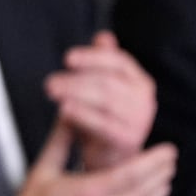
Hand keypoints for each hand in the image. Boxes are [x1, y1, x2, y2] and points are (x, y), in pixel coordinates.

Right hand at [0, 123, 175, 195]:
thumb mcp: (42, 170)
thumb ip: (60, 141)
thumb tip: (69, 114)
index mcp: (86, 192)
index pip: (131, 175)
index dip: (153, 161)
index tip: (167, 150)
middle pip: (143, 193)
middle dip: (160, 175)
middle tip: (171, 161)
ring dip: (157, 195)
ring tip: (165, 179)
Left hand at [45, 32, 155, 169]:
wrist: (112, 159)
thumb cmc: (105, 118)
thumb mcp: (103, 87)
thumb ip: (102, 62)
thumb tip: (104, 37)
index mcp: (140, 81)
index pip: (118, 61)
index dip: (92, 57)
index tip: (67, 58)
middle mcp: (144, 99)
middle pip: (108, 81)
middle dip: (76, 80)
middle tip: (50, 82)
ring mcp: (140, 120)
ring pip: (104, 100)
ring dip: (75, 94)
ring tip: (52, 91)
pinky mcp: (129, 140)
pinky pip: (103, 124)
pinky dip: (82, 115)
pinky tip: (63, 110)